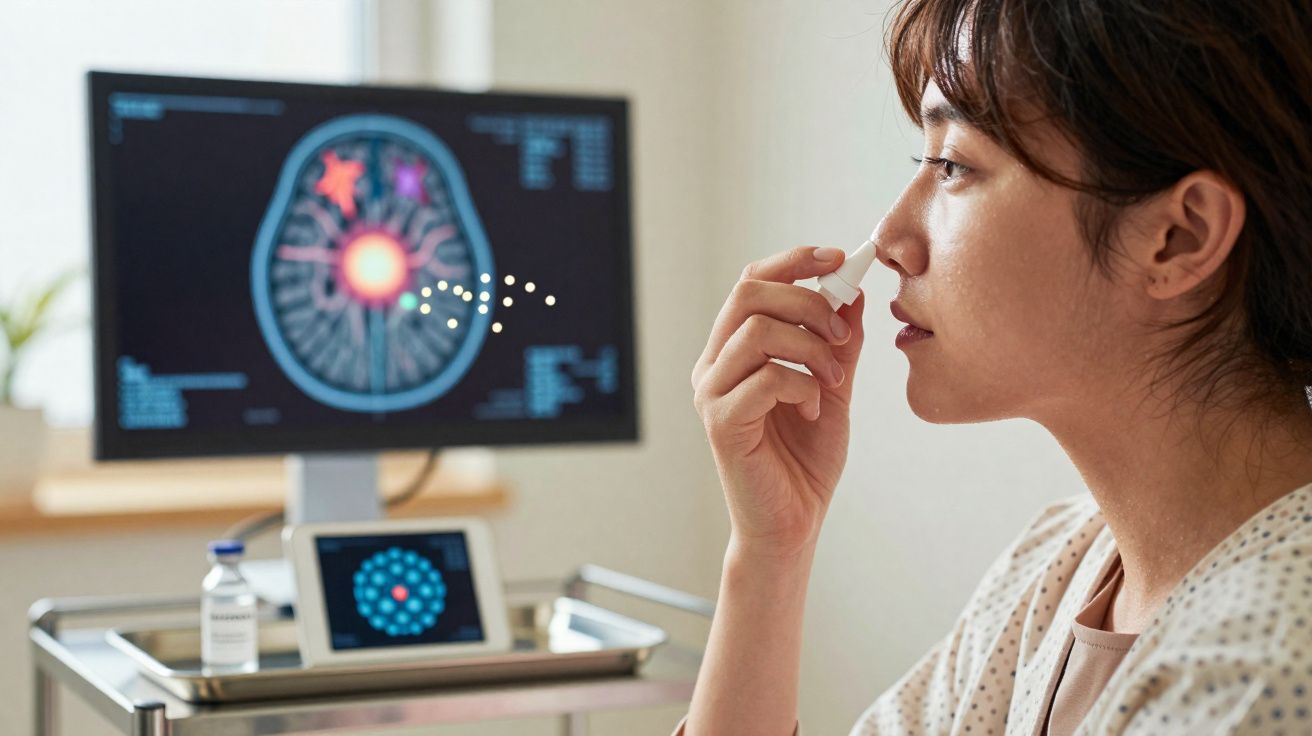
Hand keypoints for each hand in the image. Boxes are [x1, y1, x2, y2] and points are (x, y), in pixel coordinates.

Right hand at [691, 246, 866, 560]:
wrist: (793, 525)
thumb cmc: (805, 462)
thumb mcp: (833, 388)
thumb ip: (838, 344)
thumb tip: (852, 292)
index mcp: (733, 351)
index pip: (752, 283)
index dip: (793, 262)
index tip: (837, 259)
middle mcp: (714, 366)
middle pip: (749, 294)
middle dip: (807, 301)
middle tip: (842, 332)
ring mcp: (712, 393)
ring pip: (757, 331)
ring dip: (811, 347)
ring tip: (835, 379)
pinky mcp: (721, 422)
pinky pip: (765, 378)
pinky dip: (803, 385)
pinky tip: (815, 408)